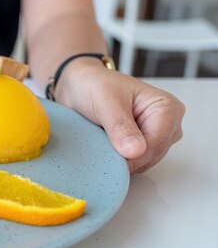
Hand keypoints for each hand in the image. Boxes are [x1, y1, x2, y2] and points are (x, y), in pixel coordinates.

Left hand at [55, 64, 184, 173]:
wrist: (81, 86)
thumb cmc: (95, 86)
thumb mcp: (106, 103)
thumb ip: (120, 127)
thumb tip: (136, 151)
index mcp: (167, 108)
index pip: (158, 143)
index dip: (134, 156)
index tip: (112, 159)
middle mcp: (167, 123)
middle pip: (152, 155)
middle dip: (128, 158)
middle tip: (102, 147)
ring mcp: (156, 135)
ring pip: (144, 162)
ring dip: (122, 159)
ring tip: (103, 142)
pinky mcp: (143, 144)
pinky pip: (135, 161)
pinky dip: (120, 159)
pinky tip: (106, 148)